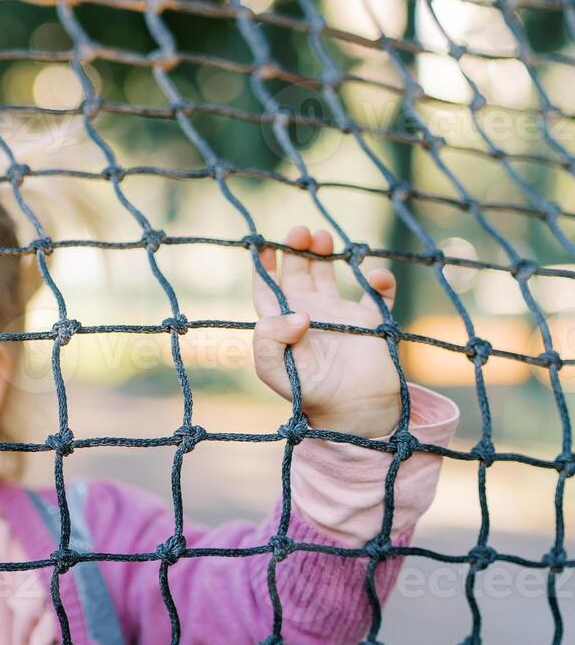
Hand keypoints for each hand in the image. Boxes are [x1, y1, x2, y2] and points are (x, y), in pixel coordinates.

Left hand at [251, 227, 401, 438]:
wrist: (353, 411)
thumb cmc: (308, 393)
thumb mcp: (274, 370)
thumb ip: (268, 342)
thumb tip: (297, 316)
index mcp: (283, 324)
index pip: (268, 288)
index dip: (265, 266)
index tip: (266, 245)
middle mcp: (309, 314)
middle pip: (297, 273)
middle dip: (297, 250)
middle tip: (301, 232)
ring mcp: (341, 316)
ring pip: (329, 274)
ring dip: (325, 254)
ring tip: (323, 238)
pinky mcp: (371, 321)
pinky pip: (377, 293)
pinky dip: (380, 281)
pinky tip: (376, 277)